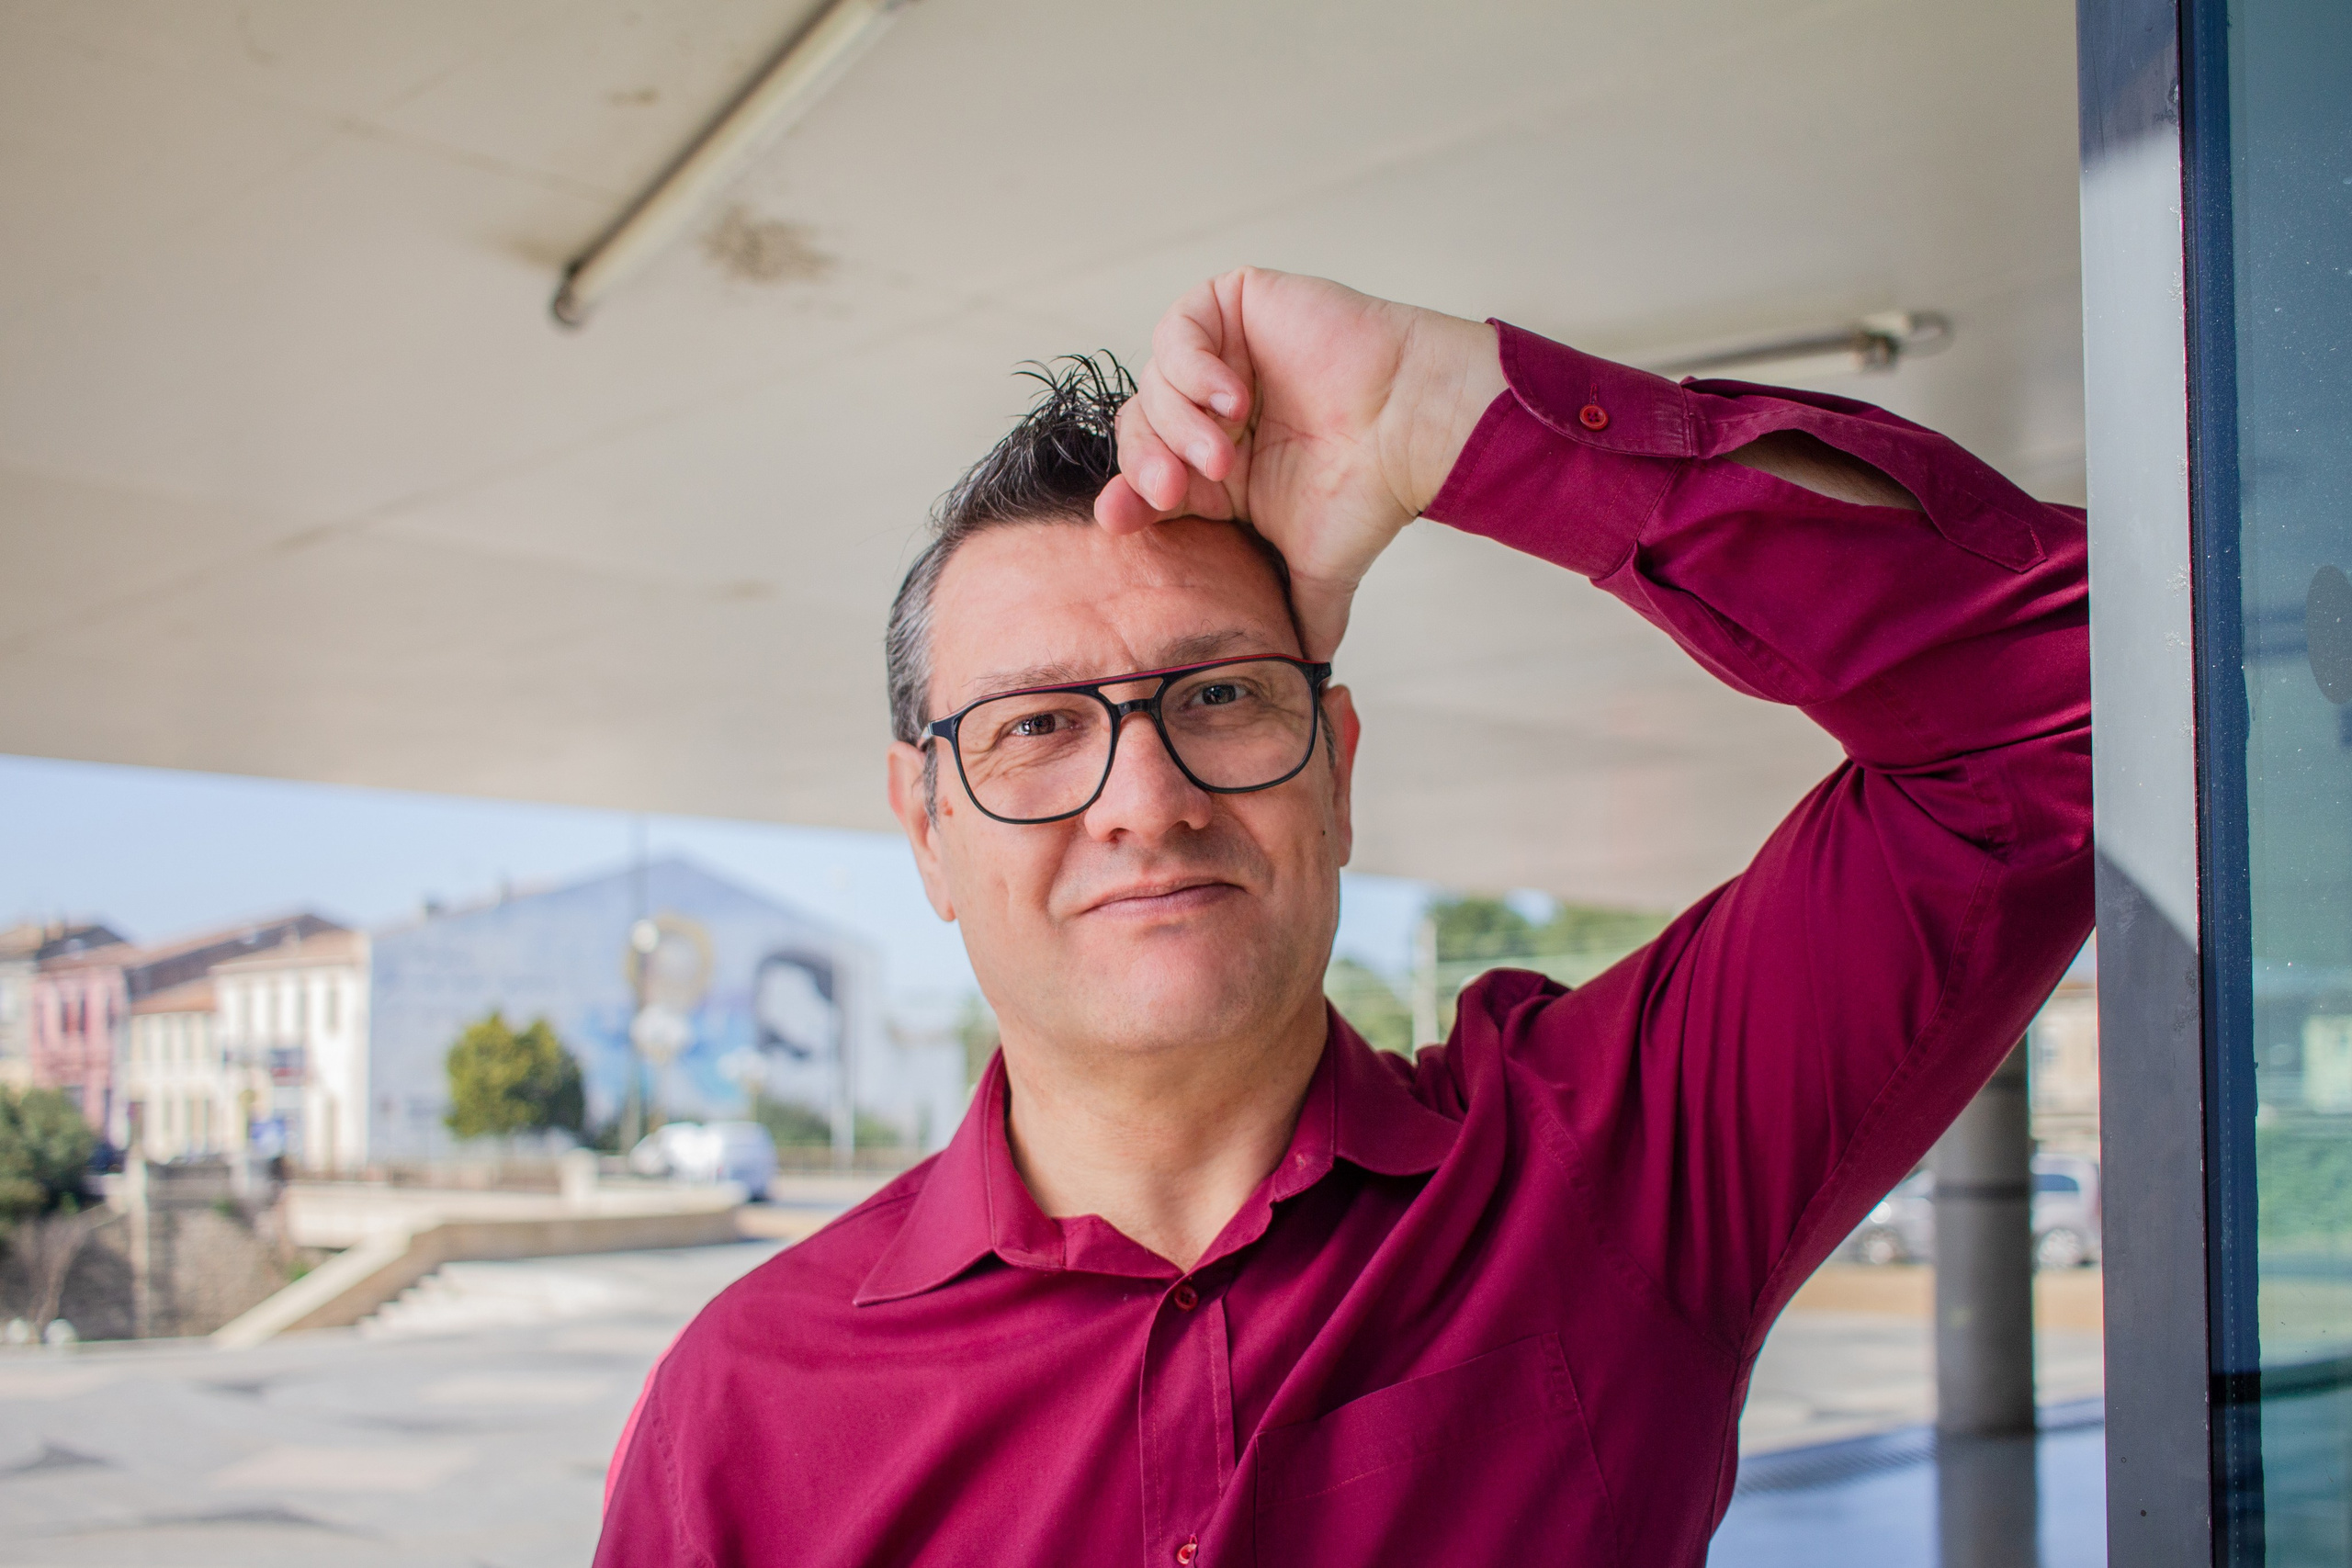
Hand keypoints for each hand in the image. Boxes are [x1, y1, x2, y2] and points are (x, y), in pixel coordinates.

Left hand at [1094, 269, 1504, 658]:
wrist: (1413, 430)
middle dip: (1149, 462)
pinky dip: (1193, 365)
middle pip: (1138, 430)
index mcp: (1217, 468)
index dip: (1126, 497)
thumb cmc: (1373, 489)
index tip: (1119, 520)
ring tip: (1227, 448)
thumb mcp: (1316, 567)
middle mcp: (1214, 411)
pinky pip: (1181, 327)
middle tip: (1176, 487)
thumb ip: (1301, 614)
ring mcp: (1223, 354)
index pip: (1143, 478)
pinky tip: (1235, 398)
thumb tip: (1309, 674)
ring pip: (1155, 382)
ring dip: (1180, 420)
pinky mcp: (1236, 304)